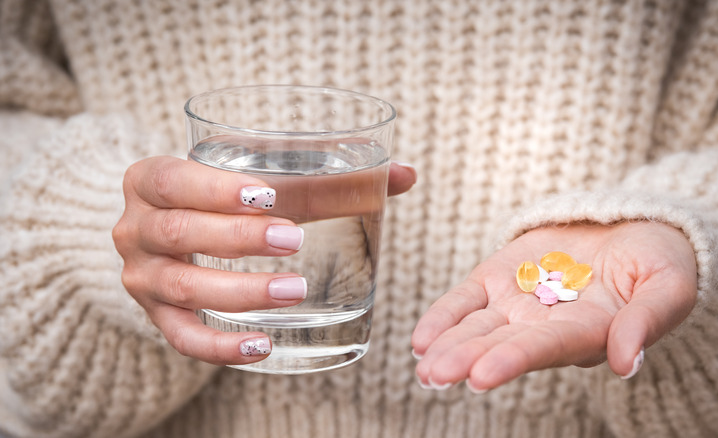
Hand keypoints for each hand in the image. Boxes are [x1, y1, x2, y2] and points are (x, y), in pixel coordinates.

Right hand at [113, 156, 414, 365]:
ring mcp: (141, 276)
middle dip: (237, 238)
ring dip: (239, 291)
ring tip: (295, 290)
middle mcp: (133, 227)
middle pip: (178, 233)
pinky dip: (221, 346)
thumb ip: (328, 174)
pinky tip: (263, 346)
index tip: (267, 195)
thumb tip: (406, 175)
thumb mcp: (258, 175)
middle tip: (296, 239)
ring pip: (182, 287)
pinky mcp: (156, 317)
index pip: (171, 179)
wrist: (166, 227)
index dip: (214, 188)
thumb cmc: (222, 195)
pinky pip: (182, 339)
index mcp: (151, 180)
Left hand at [411, 222, 696, 391]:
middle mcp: (544, 327)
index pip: (543, 349)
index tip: (480, 376)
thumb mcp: (669, 287)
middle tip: (434, 376)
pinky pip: (465, 300)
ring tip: (422, 362)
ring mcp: (518, 303)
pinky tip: (421, 338)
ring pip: (476, 328)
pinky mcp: (499, 277)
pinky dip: (443, 317)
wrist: (633, 228)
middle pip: (500, 345)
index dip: (511, 360)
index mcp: (585, 333)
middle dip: (466, 360)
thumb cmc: (659, 263)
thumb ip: (647, 321)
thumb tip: (627, 364)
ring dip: (448, 345)